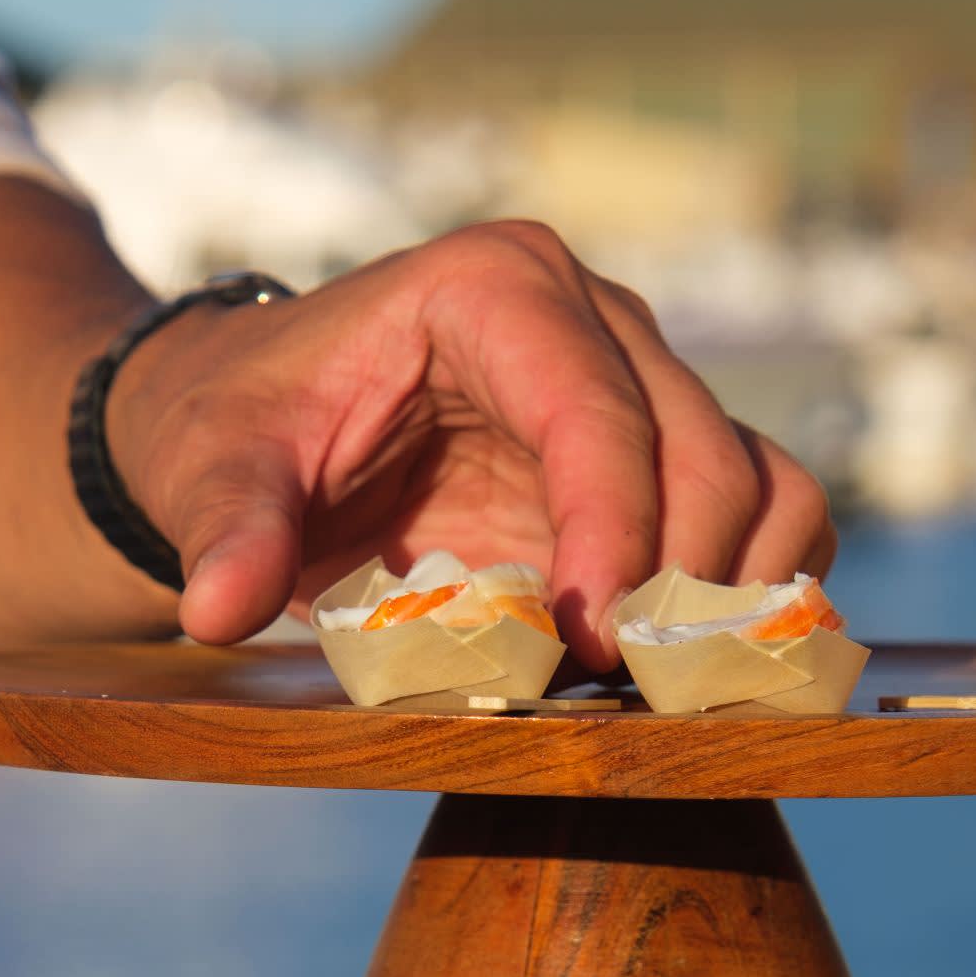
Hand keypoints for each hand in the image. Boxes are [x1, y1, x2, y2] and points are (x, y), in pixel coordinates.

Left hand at [107, 221, 833, 668]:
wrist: (261, 430)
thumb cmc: (241, 431)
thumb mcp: (212, 471)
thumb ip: (226, 533)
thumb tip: (221, 607)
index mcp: (492, 287)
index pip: (594, 410)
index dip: (614, 532)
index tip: (591, 644)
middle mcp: (592, 314)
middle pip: (703, 451)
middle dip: (680, 583)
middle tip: (624, 690)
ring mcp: (641, 380)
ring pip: (759, 484)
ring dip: (735, 596)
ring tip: (660, 686)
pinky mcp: (662, 453)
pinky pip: (763, 516)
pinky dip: (749, 597)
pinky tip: (679, 668)